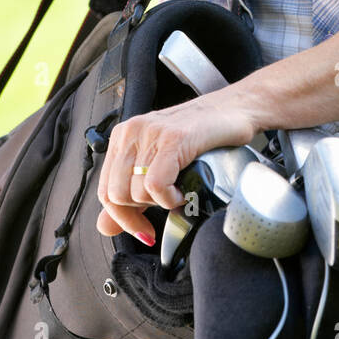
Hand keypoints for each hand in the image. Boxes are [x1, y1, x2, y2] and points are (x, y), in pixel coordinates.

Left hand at [96, 87, 258, 241]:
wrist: (235, 109)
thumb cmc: (200, 137)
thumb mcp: (158, 166)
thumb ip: (130, 197)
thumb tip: (106, 226)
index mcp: (123, 138)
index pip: (104, 191)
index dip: (122, 219)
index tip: (144, 229)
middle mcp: (132, 132)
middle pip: (116, 195)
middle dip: (141, 213)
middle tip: (164, 207)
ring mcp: (151, 133)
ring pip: (136, 193)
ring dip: (160, 204)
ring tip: (178, 193)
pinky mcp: (172, 138)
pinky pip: (156, 184)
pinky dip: (169, 198)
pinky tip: (182, 192)